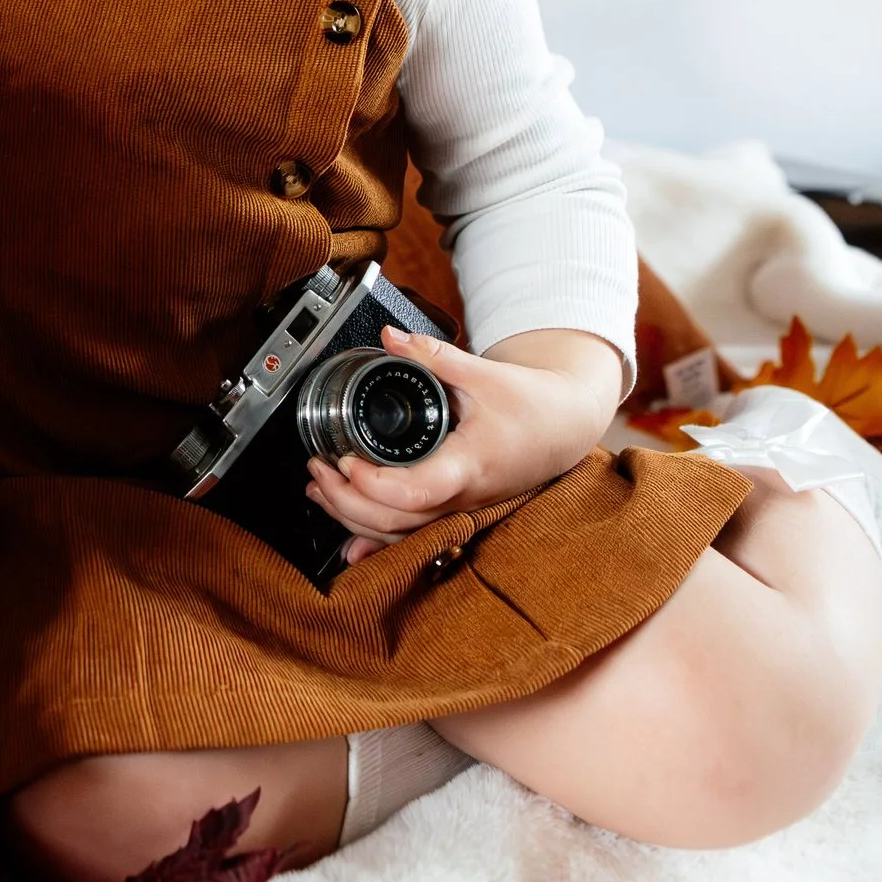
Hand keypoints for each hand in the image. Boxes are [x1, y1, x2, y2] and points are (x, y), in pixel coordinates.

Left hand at [305, 325, 621, 564]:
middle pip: (397, 521)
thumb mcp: (483, 373)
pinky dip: (375, 538)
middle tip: (318, 469)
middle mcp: (463, 496)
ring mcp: (459, 509)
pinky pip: (412, 536)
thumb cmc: (533, 404)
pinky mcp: (455, 509)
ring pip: (400, 534)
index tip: (346, 460)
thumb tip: (390, 337)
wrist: (564, 426)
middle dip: (347, 501)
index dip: (373, 483)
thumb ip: (432, 355)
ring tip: (320, 489)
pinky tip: (348, 544)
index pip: (416, 491)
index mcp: (469, 464)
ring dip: (354, 518)